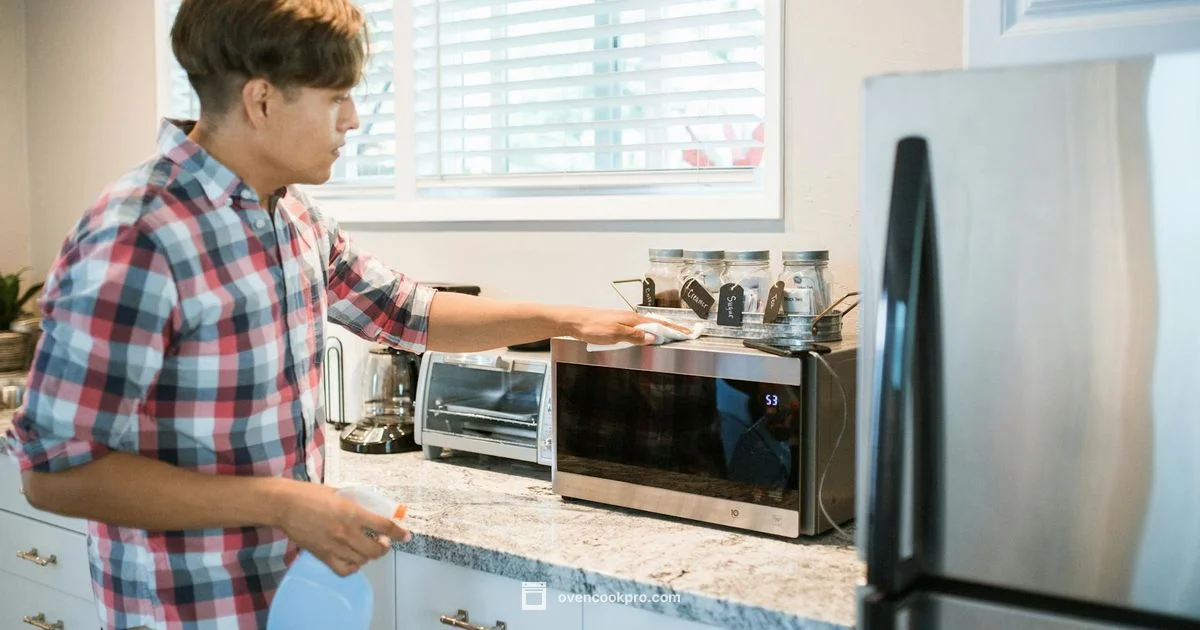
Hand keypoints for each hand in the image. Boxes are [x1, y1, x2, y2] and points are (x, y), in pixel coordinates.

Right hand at [273, 481, 410, 576]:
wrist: (285, 505)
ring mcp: (335, 546)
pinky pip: (345, 569)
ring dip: (369, 555)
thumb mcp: (339, 493)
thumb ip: (356, 503)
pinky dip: (353, 566)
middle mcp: (346, 532)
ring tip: (367, 548)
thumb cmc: (310, 495)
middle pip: (377, 549)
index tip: (406, 535)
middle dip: (384, 547)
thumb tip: (372, 510)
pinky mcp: (323, 555)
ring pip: (363, 560)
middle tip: (383, 542)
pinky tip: (352, 559)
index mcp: (353, 512)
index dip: (399, 533)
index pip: (384, 526)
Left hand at [563, 307, 691, 345]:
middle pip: (656, 323)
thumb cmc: (592, 327)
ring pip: (648, 325)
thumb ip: (634, 335)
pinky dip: (649, 330)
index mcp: (633, 319)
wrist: (574, 321)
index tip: (688, 332)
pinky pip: (639, 327)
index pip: (659, 324)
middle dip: (672, 328)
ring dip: (662, 329)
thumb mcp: (615, 333)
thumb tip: (653, 337)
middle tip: (686, 333)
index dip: (674, 329)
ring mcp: (624, 320)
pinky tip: (648, 334)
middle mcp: (630, 317)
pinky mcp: (617, 324)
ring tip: (673, 333)